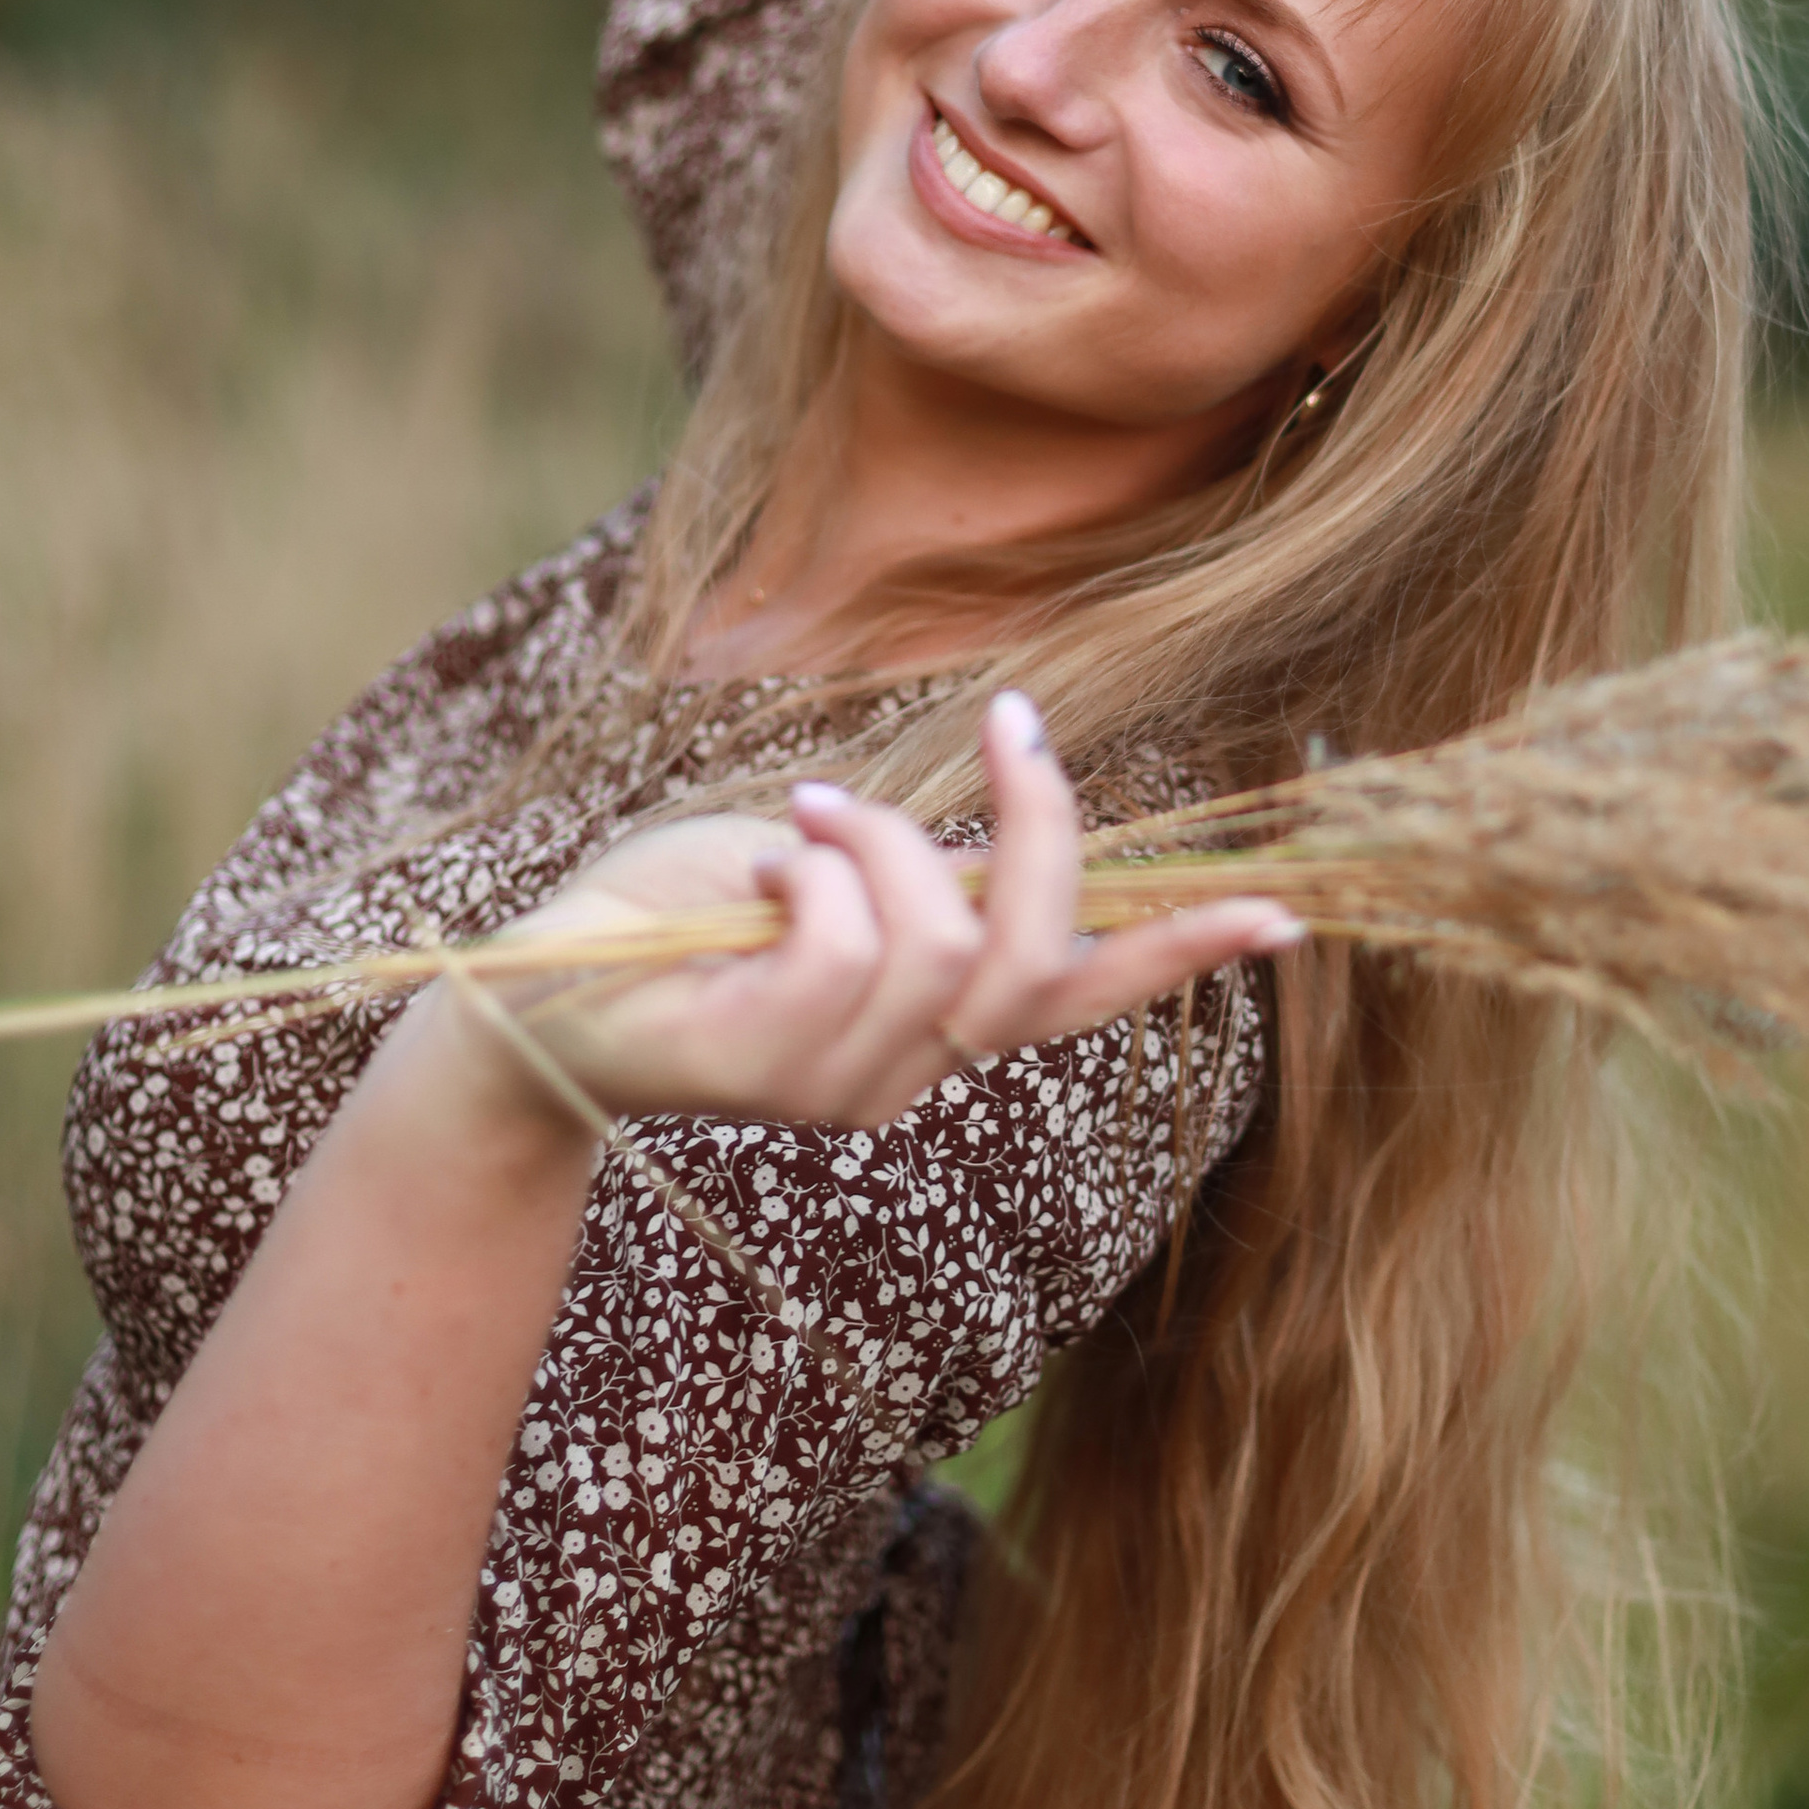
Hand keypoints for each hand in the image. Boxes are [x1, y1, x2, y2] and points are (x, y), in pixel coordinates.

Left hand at [473, 692, 1299, 1135]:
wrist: (526, 999)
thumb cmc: (674, 920)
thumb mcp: (826, 867)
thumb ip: (915, 864)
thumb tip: (1004, 811)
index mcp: (928, 1021)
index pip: (1079, 996)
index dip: (1180, 950)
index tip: (1282, 912)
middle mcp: (903, 1070)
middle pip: (1032, 955)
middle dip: (1040, 827)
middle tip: (1017, 724)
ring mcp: (837, 1084)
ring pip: (935, 937)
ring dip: (877, 838)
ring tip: (800, 823)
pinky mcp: (763, 1069)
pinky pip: (843, 944)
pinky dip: (811, 871)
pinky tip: (757, 871)